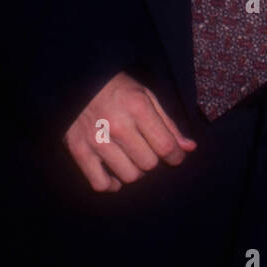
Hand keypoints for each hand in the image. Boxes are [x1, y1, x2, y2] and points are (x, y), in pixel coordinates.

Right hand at [62, 72, 197, 191]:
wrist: (77, 82)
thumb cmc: (116, 88)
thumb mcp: (146, 96)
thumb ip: (168, 124)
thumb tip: (189, 148)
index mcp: (138, 108)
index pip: (166, 146)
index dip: (176, 156)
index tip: (175, 156)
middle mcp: (117, 125)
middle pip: (148, 163)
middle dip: (154, 160)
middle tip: (148, 150)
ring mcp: (96, 140)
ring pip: (129, 176)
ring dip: (135, 171)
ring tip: (132, 158)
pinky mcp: (79, 150)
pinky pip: (101, 183)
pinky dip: (111, 184)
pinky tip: (115, 172)